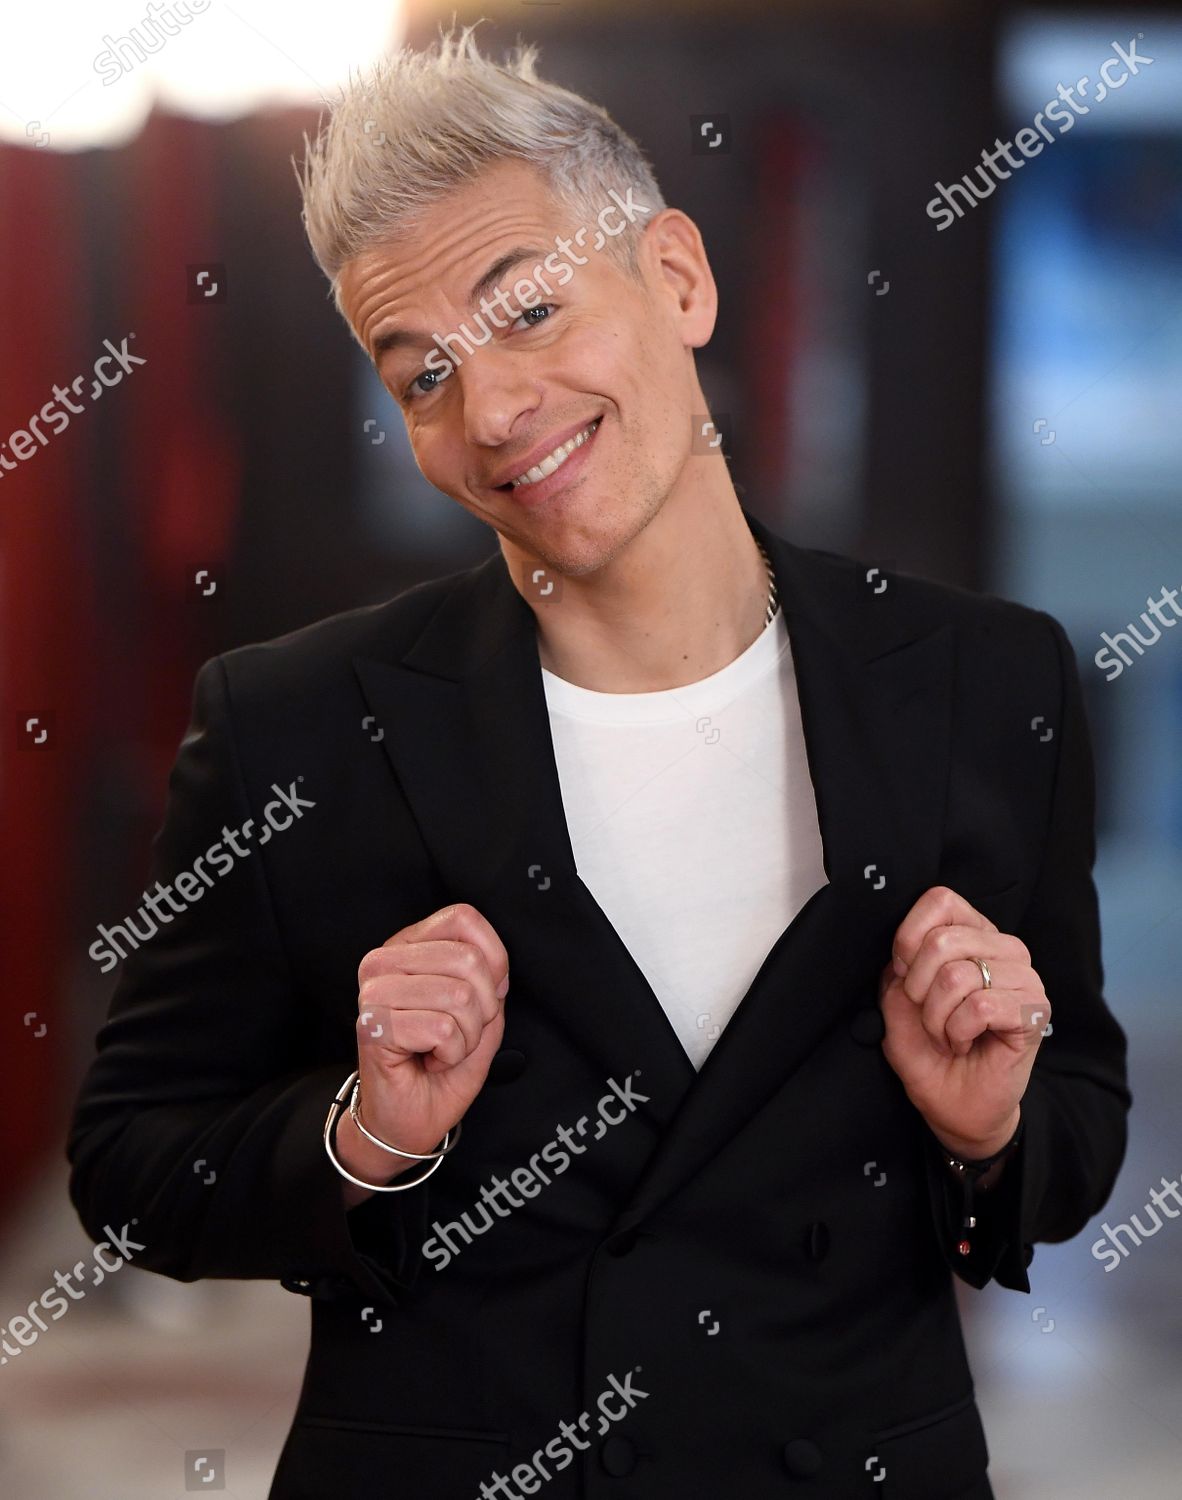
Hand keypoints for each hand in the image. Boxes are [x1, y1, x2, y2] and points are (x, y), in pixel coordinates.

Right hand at [338, 903, 508, 1198]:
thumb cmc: (441, 1067)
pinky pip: (442, 1028)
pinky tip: (428, 1060)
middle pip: (468, 960)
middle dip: (481, 1010)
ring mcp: (374, 992)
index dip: (492, 960)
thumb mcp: (481, 1015)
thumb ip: (490, 981)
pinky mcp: (373, 1024)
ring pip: (459, 996)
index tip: (481, 999)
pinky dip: (450, 1054)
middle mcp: (384, 961)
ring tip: (440, 1049)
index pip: (463, 918)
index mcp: (408, 946)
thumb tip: (494, 966)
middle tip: (456, 1034)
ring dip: (465, 1037)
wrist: (408, 1120)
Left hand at [878, 885, 1047, 1158]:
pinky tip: (965, 1043)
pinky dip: (957, 1031)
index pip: (940, 900)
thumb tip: (904, 947)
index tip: (906, 978)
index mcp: (973, 933)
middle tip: (929, 1018)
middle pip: (942, 940)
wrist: (953, 1106)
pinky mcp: (1033, 1010)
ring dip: (937, 1017)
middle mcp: (1004, 948)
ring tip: (947, 1035)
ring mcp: (1024, 978)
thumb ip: (899, 966)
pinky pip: (979, 1006)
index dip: (908, 939)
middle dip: (918, 989)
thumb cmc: (928, 1052)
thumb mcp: (897, 1002)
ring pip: (958, 975)